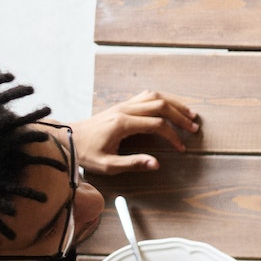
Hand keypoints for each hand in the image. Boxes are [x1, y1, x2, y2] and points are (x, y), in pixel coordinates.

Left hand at [71, 92, 199, 174]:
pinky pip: (146, 96)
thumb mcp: (108, 165)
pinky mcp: (121, 105)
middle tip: (194, 127)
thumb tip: (156, 164)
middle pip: (160, 105)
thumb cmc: (86, 153)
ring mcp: (123, 105)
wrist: (67, 138)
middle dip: (180, 116)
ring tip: (189, 113)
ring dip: (174, 104)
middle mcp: (124, 110)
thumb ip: (133, 163)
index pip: (157, 125)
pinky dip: (162, 100)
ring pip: (154, 96)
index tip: (181, 148)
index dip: (173, 136)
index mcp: (122, 124)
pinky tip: (170, 107)